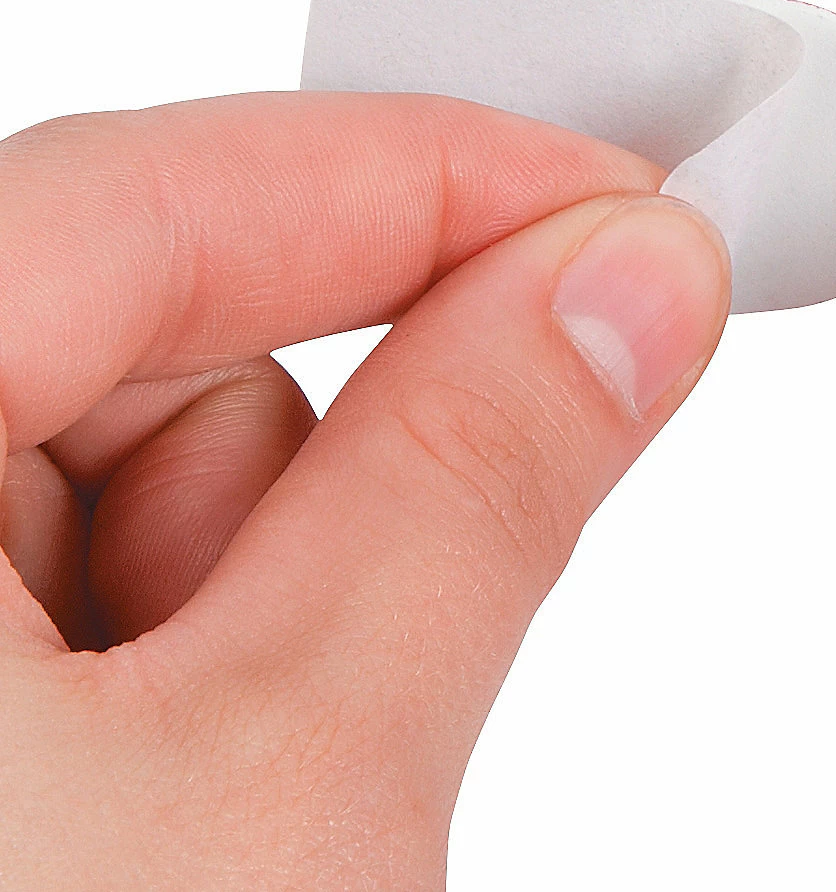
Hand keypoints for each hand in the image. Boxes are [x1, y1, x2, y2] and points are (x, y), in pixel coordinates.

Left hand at [0, 93, 728, 888]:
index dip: (425, 180)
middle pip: (139, 330)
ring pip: (111, 464)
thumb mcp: (272, 798)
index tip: (618, 213)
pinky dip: (155, 648)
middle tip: (405, 601)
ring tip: (220, 803)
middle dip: (318, 453)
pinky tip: (153, 807)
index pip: (159, 187)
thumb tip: (627, 283)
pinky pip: (57, 566)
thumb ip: (464, 493)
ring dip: (229, 594)